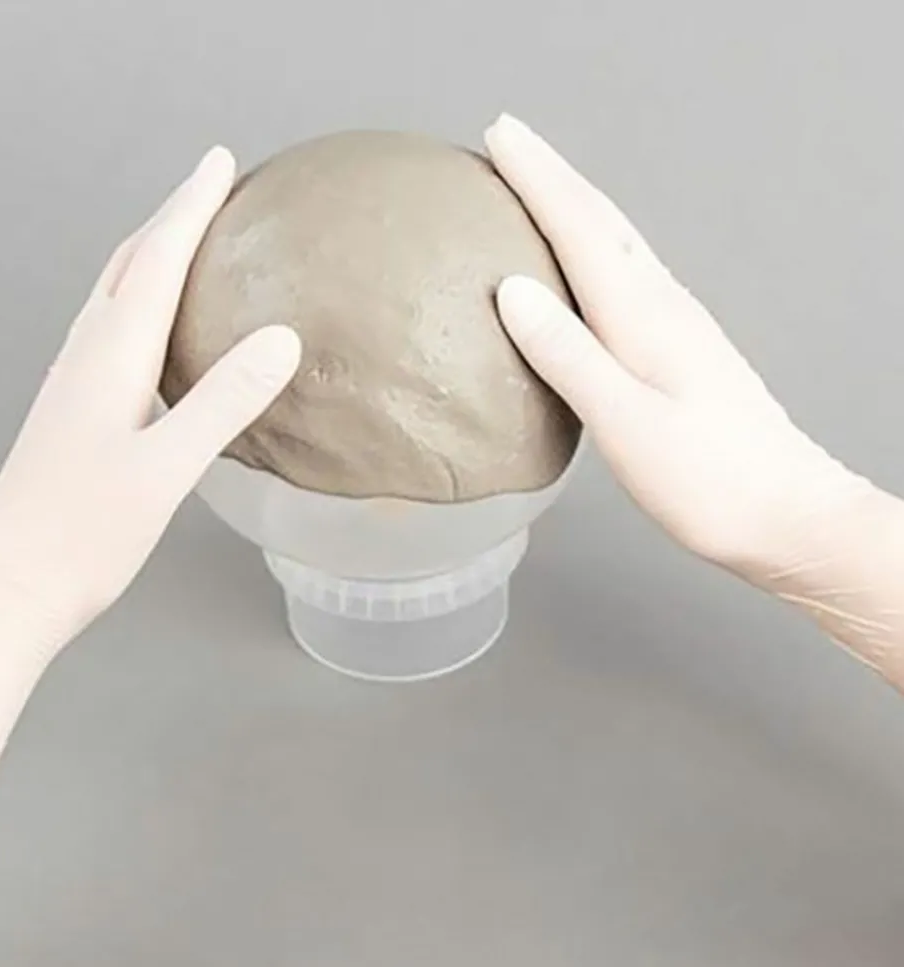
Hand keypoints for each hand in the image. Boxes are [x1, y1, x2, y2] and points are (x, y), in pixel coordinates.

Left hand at [0, 146, 300, 637]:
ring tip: (192, 236)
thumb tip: (281, 340)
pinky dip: (143, 299)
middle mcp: (85, 356)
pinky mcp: (76, 409)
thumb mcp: (165, 471)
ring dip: (154, 253)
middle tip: (211, 185)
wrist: (13, 587)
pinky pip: (113, 328)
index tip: (219, 163)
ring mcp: (74, 382)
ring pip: (116, 292)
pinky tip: (163, 325)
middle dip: (171, 216)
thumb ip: (224, 402)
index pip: (157, 261)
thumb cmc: (83, 536)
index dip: (190, 207)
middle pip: (130, 264)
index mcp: (108, 358)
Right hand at [485, 115, 872, 584]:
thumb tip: (513, 290)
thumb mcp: (626, 423)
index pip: (581, 227)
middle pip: (603, 220)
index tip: (499, 137)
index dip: (537, 178)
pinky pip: (627, 273)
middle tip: (509, 141)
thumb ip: (568, 355)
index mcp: (644, 316)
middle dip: (552, 175)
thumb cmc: (707, 480)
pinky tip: (586, 263)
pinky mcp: (681, 348)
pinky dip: (595, 246)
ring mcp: (677, 324)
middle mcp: (663, 306)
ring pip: (617, 242)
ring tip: (536, 186)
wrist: (785, 512)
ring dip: (574, 205)